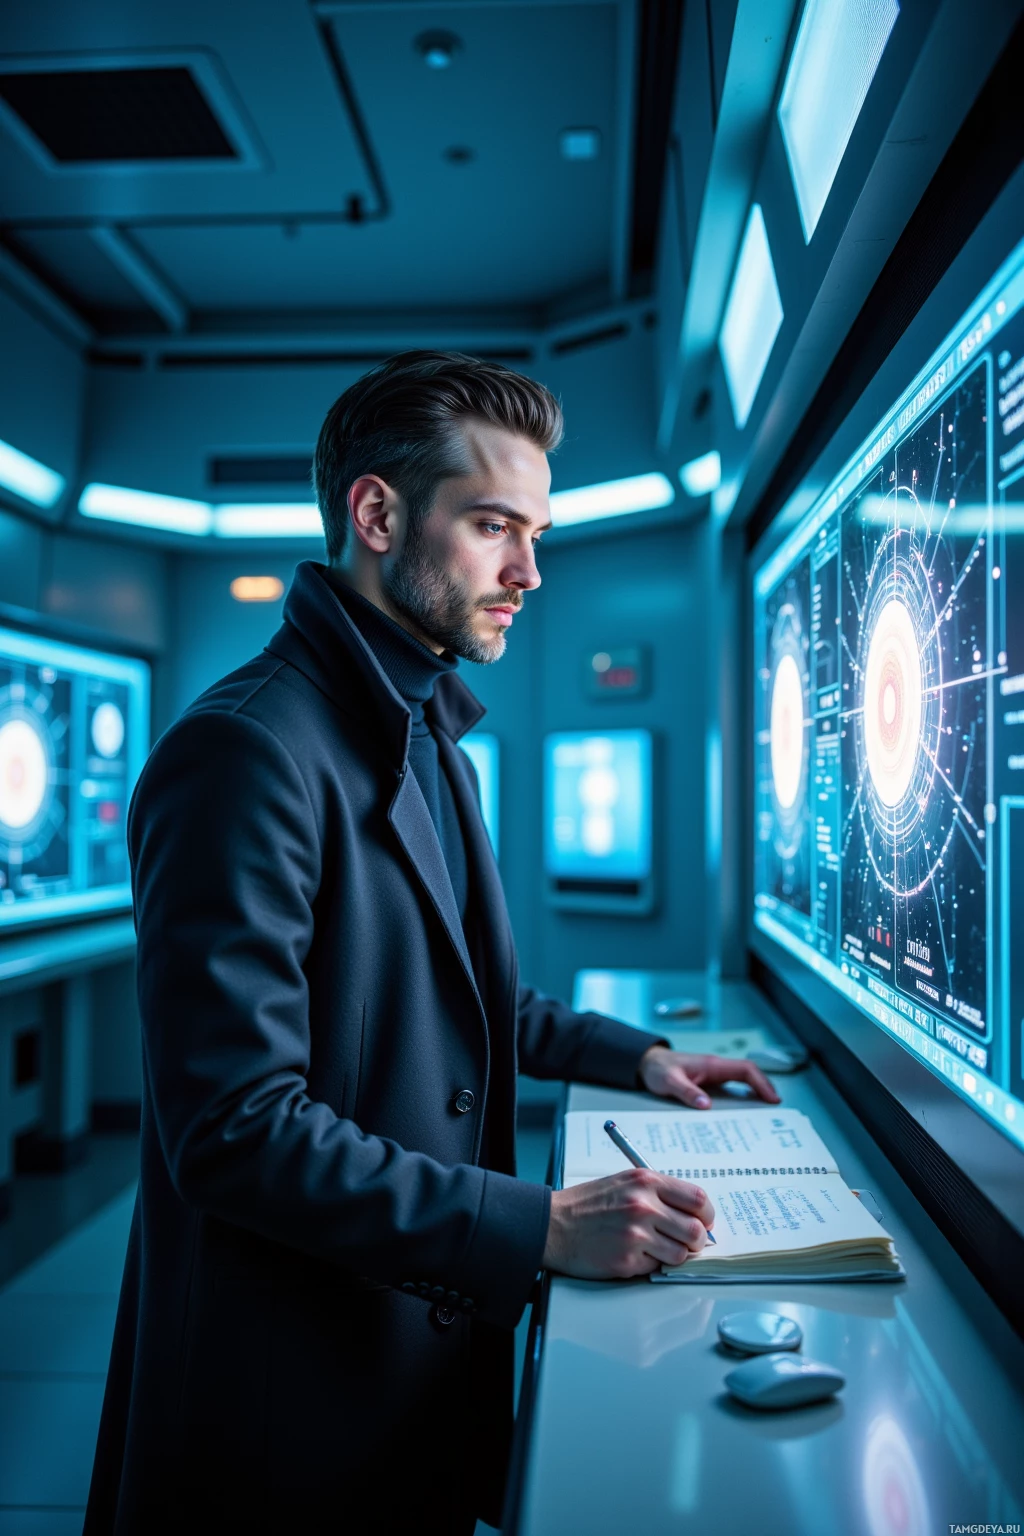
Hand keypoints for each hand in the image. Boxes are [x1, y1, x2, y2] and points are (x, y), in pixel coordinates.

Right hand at [543, 1168, 714, 1278]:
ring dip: (672, 1255)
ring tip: (653, 1247)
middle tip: (686, 1242)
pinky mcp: (627, 1260)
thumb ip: (659, 1193)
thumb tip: (694, 1214)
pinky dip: (650, 1263)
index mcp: (646, 1181)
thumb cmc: (588, 1205)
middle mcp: (644, 1205)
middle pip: (696, 1230)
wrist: (553, 1225)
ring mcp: (636, 1234)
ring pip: (681, 1254)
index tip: (704, 1222)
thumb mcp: (624, 1182)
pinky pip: (657, 1267)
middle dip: (696, 1241)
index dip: (707, 1215)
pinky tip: (632, 1253)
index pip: (698, 1199)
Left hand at [638, 1046, 780, 1108]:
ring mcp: (714, 1075)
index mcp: (712, 1065)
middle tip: (775, 1111)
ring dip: (755, 1096)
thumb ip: (686, 1092)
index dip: (761, 1083)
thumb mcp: (669, 1081)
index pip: (745, 1069)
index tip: (772, 1099)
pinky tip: (742, 1116)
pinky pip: (731, 1090)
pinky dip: (741, 1100)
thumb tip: (706, 1105)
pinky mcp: (709, 1083)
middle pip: (749, 1076)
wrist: (647, 1063)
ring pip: (742, 1083)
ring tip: (764, 1117)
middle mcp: (717, 1068)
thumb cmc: (658, 1069)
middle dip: (764, 1090)